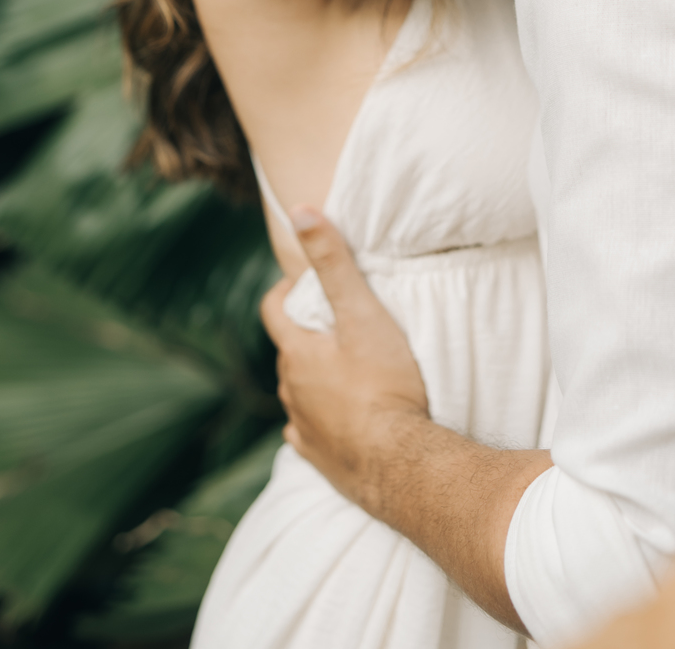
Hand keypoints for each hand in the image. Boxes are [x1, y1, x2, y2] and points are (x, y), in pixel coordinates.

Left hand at [261, 209, 545, 631]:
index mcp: (297, 354)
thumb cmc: (385, 384)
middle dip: (309, 333)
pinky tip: (344, 419)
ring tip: (350, 368)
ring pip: (300, 392)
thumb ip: (332, 261)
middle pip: (290, 351)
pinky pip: (310, 433)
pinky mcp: (320, 460)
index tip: (309, 283)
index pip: (273, 310)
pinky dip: (322, 419)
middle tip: (343, 322)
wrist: (401, 464)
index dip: (287, 291)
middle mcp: (291, 391)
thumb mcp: (362, 312)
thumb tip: (301, 211)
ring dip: (317, 378)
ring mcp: (304, 428)